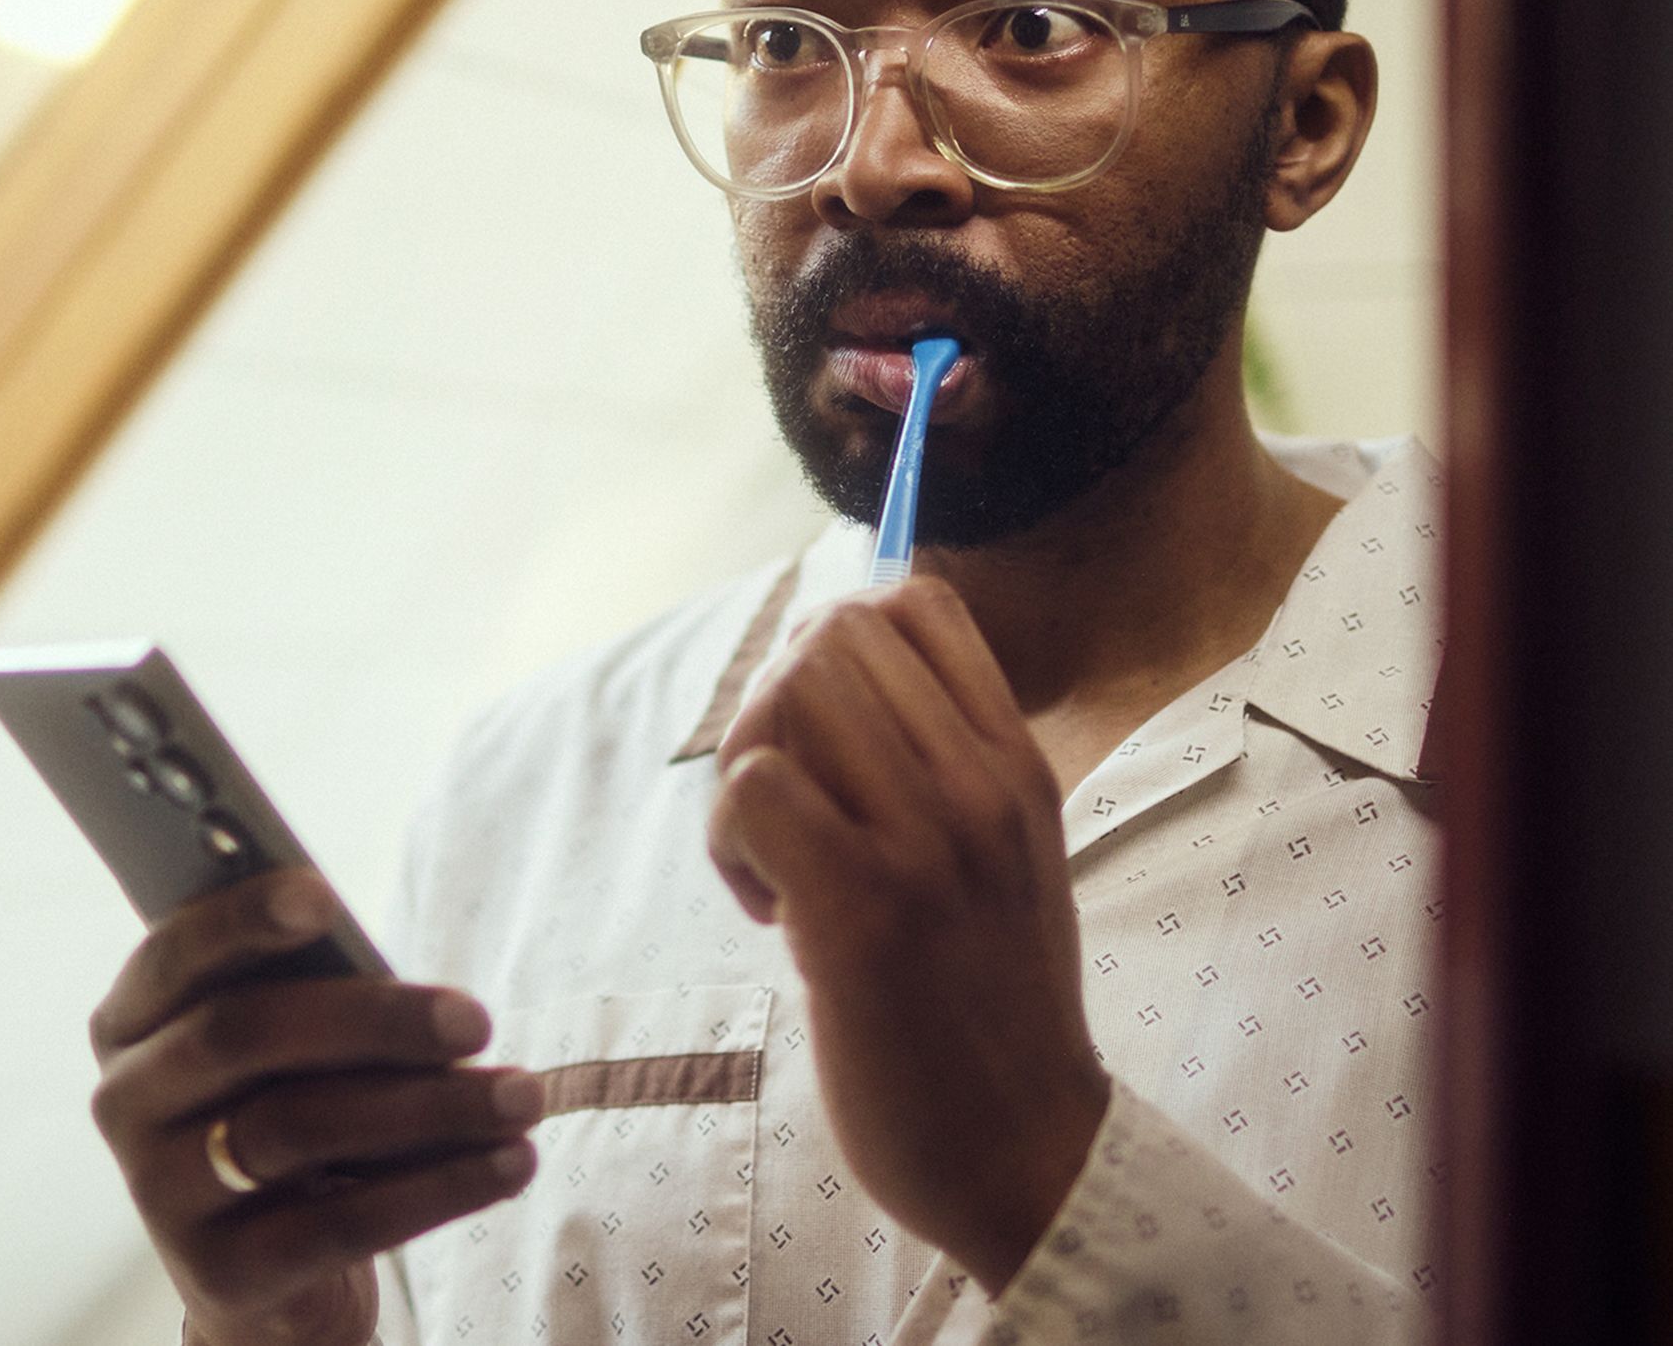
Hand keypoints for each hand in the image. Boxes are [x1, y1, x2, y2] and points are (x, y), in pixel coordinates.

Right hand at [89, 869, 541, 1345]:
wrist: (272, 1280)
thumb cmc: (291, 1116)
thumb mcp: (286, 1052)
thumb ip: (308, 997)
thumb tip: (399, 982)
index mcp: (132, 1024)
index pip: (174, 955)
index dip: (241, 921)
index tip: (322, 898)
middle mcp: (125, 1105)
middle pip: (244, 1035)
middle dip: (372, 1019)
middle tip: (474, 1019)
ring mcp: (162, 1195)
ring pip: (299, 1127)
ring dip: (429, 1107)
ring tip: (519, 1098)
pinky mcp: (221, 1276)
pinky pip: (338, 1223)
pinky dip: (437, 1188)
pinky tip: (506, 1165)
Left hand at [707, 578, 1107, 1294]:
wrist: (1026, 1152)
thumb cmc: (988, 1006)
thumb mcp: (1001, 857)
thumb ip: (941, 768)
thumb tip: (824, 677)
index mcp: (1016, 764)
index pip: (917, 603)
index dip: (833, 639)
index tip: (816, 731)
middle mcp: (979, 784)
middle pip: (832, 635)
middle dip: (771, 704)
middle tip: (780, 802)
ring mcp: (925, 842)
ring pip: (785, 697)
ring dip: (748, 771)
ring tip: (776, 864)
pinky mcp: (861, 908)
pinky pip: (752, 790)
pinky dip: (730, 843)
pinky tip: (771, 913)